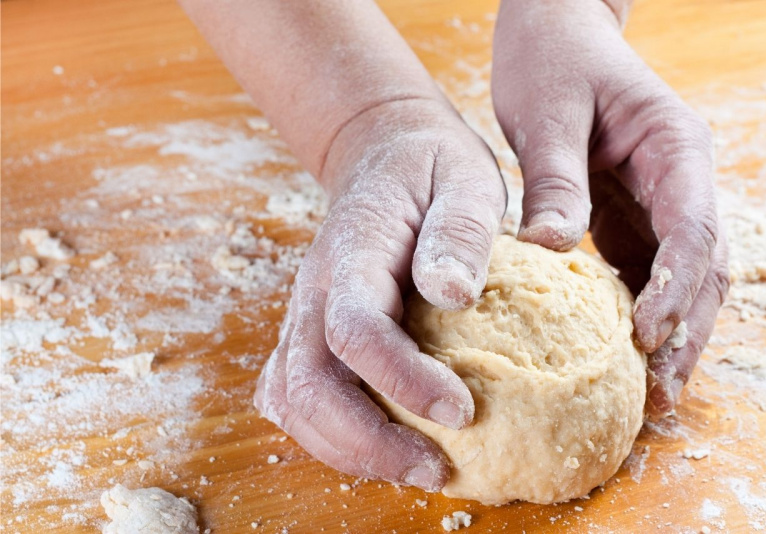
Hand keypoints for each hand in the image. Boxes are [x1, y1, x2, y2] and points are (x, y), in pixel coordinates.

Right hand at [254, 98, 505, 488]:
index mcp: (353, 251)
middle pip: (307, 385)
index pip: (354, 329)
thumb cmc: (431, 170)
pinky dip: (331, 435)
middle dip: (368, 442)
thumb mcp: (464, 179)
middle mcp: (314, 290)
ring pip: (293, 402)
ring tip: (415, 468)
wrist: (383, 155)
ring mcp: (304, 315)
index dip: (401, 380)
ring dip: (348, 449)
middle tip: (438, 470)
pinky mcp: (309, 334)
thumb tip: (454, 294)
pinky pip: (296, 397)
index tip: (462, 412)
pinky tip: (381, 445)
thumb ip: (460, 231)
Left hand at [492, 0, 728, 416]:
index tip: (645, 337)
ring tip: (650, 393)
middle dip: (687, 329)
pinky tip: (619, 354)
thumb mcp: (546, 113)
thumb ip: (555, 180)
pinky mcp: (629, 213)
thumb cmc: (550, 59)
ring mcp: (659, 198)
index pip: (691, 227)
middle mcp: (679, 177)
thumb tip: (550, 249)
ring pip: (682, 276)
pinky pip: (644, 269)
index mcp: (673, 145)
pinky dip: (640, 312)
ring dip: (671, 332)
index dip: (675, 287)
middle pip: (703, 265)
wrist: (552, 31)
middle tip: (660, 393)